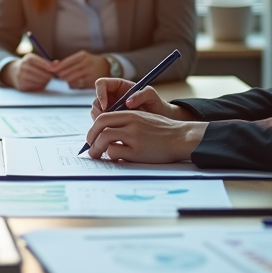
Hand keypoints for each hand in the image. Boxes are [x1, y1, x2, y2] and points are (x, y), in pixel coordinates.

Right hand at [2, 53, 55, 90]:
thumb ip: (47, 62)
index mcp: (29, 58)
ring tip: (45, 79)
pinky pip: (36, 87)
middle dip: (49, 76)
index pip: (43, 63)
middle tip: (51, 76)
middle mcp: (24, 66)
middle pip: (44, 74)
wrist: (12, 71)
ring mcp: (22, 76)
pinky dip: (40, 86)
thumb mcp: (35, 60)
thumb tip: (58, 63)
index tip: (56, 70)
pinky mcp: (21, 85)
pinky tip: (39, 83)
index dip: (51, 68)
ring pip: (41, 81)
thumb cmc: (28, 65)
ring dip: (46, 81)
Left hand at [54, 51, 109, 88]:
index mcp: (83, 56)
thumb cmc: (90, 61)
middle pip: (66, 73)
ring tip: (69, 77)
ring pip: (69, 80)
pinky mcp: (90, 83)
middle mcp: (86, 65)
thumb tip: (53, 65)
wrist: (106, 67)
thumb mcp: (81, 57)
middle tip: (61, 74)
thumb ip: (67, 61)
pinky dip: (72, 84)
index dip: (56, 67)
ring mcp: (89, 74)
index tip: (51, 70)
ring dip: (66, 80)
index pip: (65, 63)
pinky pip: (75, 86)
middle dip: (61, 75)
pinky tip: (75, 81)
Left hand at [83, 110, 207, 162]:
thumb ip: (127, 122)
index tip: (92, 136)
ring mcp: (134, 137)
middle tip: (90, 147)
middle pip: (100, 126)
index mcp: (131, 114)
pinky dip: (110, 155)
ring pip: (104, 139)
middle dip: (91, 137)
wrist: (181, 138)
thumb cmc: (163, 131)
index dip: (93, 128)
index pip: (103, 117)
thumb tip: (107, 131)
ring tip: (96, 155)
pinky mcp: (138, 151)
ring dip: (96, 149)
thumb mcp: (144, 119)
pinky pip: (115, 152)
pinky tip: (114, 158)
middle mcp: (131, 123)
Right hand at [91, 78, 197, 120]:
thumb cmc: (157, 105)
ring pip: (97, 113)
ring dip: (100, 121)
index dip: (99, 93)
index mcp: (119, 86)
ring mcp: (111, 109)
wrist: (161, 120)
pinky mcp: (112, 121)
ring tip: (111, 129)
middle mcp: (112, 97)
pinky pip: (102, 123)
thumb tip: (128, 101)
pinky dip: (104, 129)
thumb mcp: (152, 96)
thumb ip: (142, 94)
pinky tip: (112, 134)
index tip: (106, 106)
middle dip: (98, 111)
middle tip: (105, 122)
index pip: (101, 84)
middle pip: (96, 100)